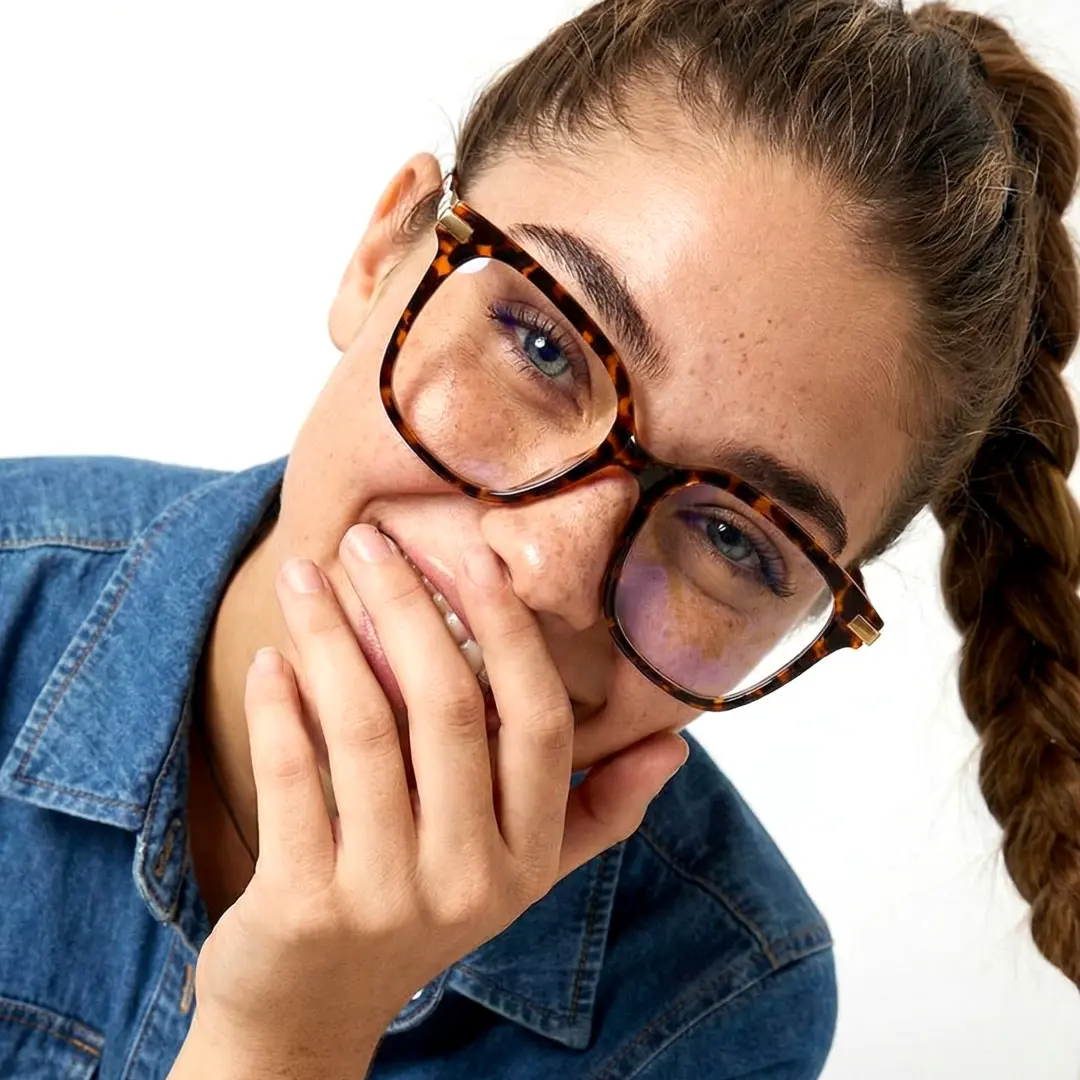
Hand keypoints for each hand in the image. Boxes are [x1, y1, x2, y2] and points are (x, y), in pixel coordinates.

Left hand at [180, 526, 689, 1078]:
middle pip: (447, 709)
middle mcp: (468, 877)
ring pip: (364, 729)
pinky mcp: (302, 906)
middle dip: (406, 606)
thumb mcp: (518, 872)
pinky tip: (270, 659)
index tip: (473, 557)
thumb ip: (595, 811)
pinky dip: (278, 706)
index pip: (538, 724)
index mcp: (526, 854)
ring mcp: (384, 895)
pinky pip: (291, 777)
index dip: (509, 631)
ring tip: (302, 577)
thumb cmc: (419, 912)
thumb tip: (675, 746)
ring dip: (328, 636)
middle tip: (366, 543)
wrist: (310, 1013)